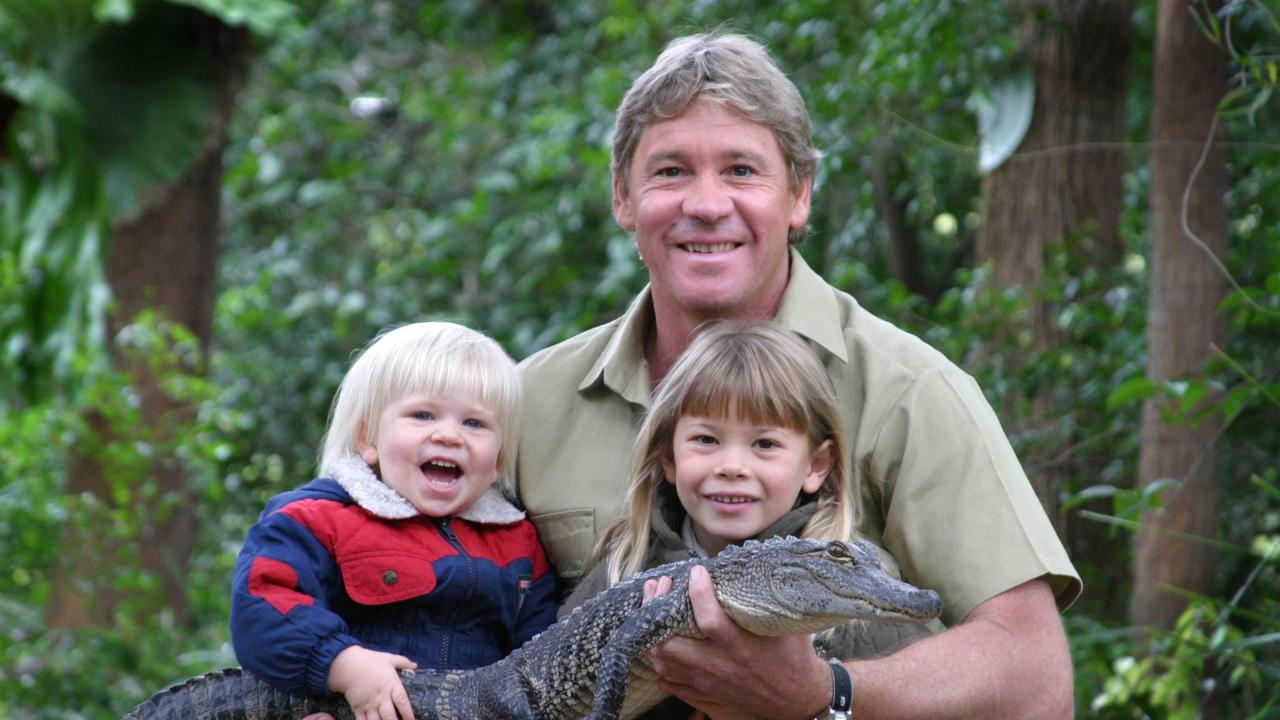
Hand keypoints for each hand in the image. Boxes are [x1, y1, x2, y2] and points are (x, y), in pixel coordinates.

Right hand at [326, 645, 417, 719]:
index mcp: (391, 685)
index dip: (408, 713)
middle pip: (390, 716)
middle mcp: (381, 697)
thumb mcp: (389, 658)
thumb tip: (415, 665)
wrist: (346, 664)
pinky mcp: (357, 708)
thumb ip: (403, 662)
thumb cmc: (369, 660)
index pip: (402, 701)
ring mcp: (369, 704)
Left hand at [645, 565, 829, 719]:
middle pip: (670, 644)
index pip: (709, 619)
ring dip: (651, 635)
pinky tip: (658, 644)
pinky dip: (660, 662)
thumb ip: (770, 598)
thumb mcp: (788, 624)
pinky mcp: (704, 696)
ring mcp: (707, 684)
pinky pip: (669, 682)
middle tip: (659, 586)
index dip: (698, 592)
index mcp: (741, 647)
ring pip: (663, 663)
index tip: (696, 571)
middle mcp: (719, 667)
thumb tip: (759, 563)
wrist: (797, 700)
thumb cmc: (794, 657)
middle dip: (656, 611)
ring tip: (651, 611)